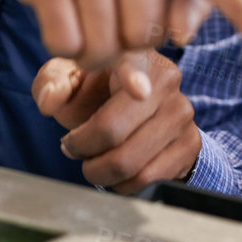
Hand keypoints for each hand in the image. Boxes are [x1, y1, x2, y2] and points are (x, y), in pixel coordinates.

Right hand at [0, 0, 241, 79]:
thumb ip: (176, 12)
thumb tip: (159, 67)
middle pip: (146, 36)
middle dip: (128, 42)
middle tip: (113, 10)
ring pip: (104, 48)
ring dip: (94, 51)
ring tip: (88, 13)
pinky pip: (65, 44)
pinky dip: (64, 46)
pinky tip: (62, 13)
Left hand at [33, 51, 201, 193]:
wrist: (139, 109)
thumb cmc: (95, 91)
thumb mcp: (68, 80)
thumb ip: (50, 84)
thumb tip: (50, 100)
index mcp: (135, 55)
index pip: (131, 67)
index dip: (132, 78)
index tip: (136, 88)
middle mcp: (166, 80)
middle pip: (115, 131)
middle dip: (83, 151)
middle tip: (74, 150)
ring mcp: (182, 113)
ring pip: (132, 163)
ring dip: (101, 173)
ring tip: (93, 163)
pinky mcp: (191, 143)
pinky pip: (151, 178)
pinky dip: (124, 185)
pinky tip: (116, 174)